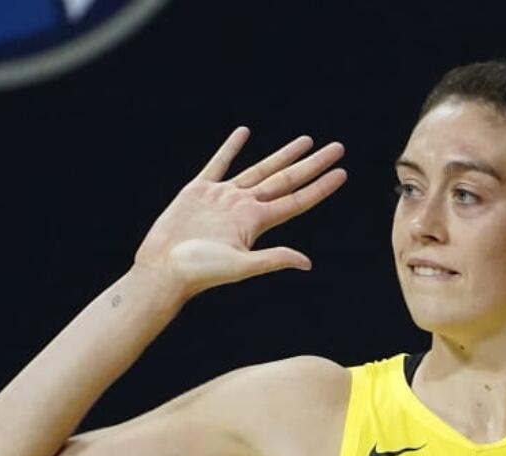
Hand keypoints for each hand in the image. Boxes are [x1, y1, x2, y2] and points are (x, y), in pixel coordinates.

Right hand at [134, 127, 345, 296]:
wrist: (163, 268)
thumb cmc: (200, 271)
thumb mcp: (241, 265)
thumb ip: (272, 259)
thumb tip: (307, 263)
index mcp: (256, 222)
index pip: (297, 199)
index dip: (320, 187)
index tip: (343, 172)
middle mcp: (244, 207)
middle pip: (286, 179)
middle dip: (312, 164)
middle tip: (337, 148)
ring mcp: (223, 197)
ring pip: (260, 169)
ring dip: (283, 155)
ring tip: (306, 141)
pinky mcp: (198, 191)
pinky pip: (218, 164)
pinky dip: (230, 148)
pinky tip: (243, 133)